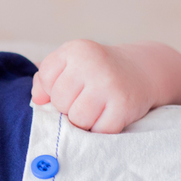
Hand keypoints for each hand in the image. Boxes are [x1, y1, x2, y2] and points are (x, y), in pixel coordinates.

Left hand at [31, 40, 157, 133]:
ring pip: (77, 119)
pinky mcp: (124, 105)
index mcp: (75, 50)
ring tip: (95, 109)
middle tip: (85, 99)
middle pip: (60, 102)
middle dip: (68, 107)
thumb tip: (38, 100)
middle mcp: (92, 63)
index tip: (71, 86)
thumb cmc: (96, 71)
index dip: (53, 90)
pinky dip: (101, 129)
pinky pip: (99, 130)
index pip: (45, 81)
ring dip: (84, 121)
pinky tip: (108, 115)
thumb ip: (44, 78)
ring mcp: (109, 84)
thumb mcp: (69, 64)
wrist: (142, 71)